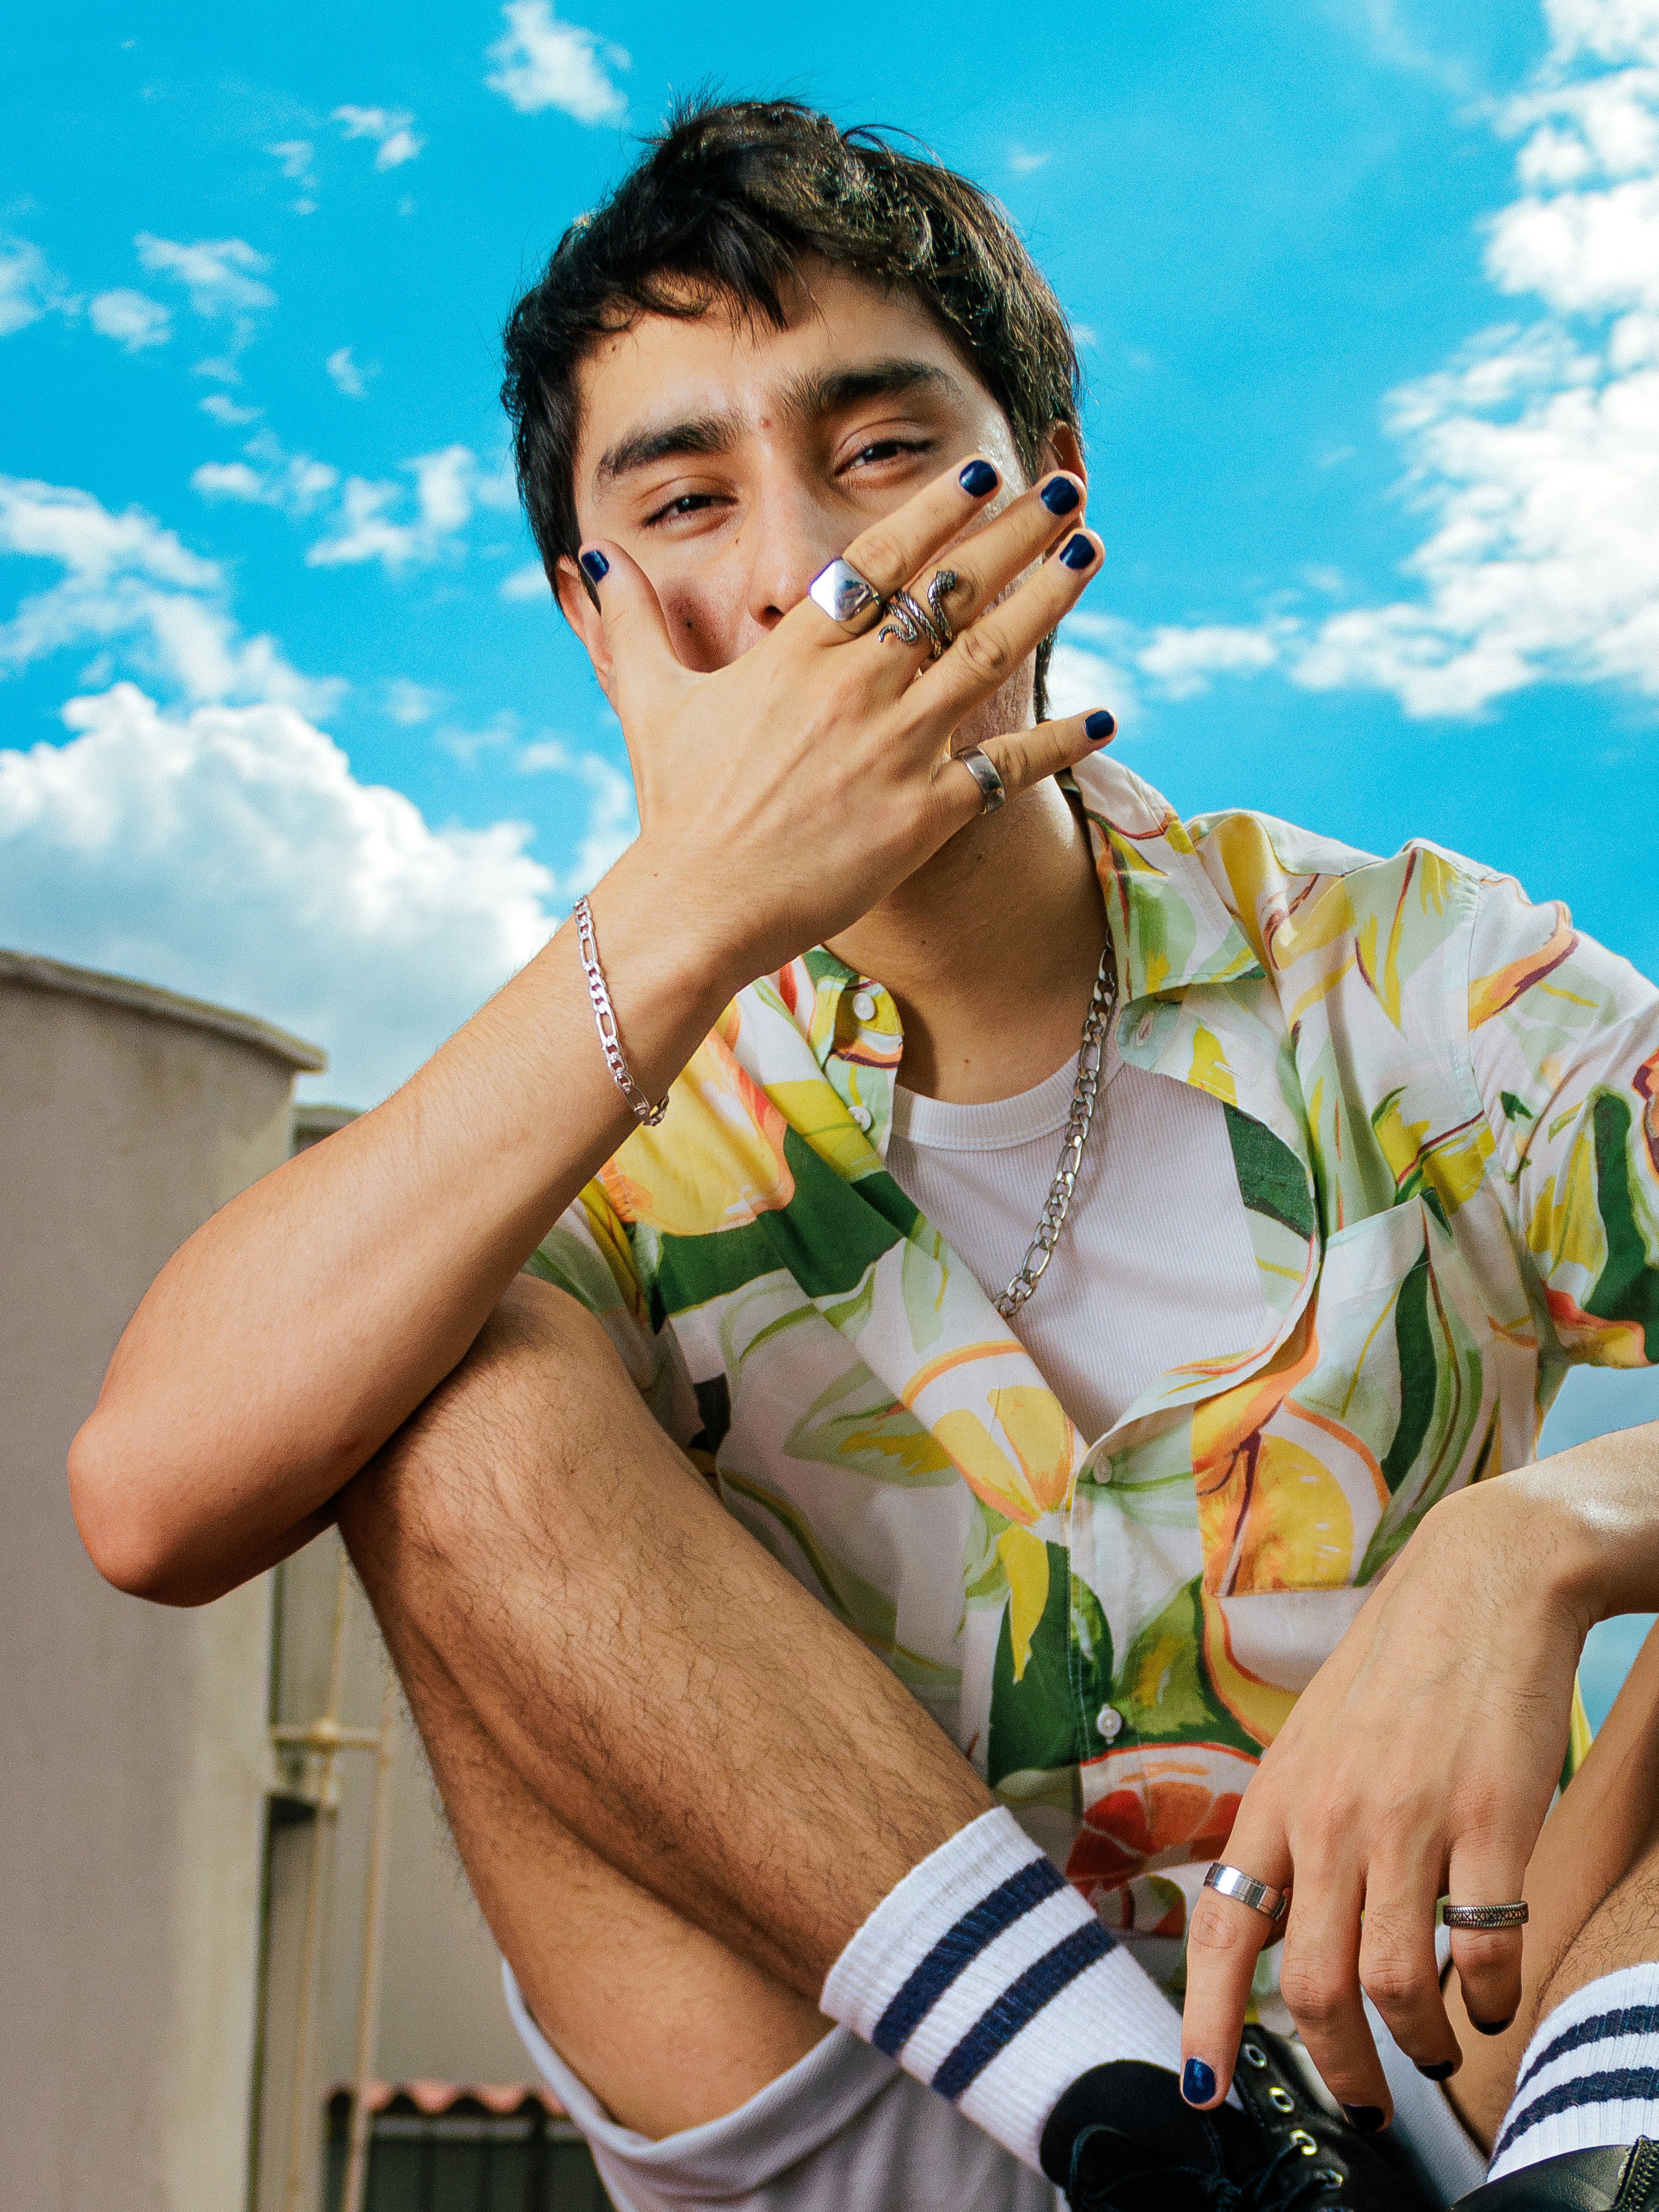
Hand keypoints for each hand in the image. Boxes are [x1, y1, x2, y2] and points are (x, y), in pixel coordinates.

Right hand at [580, 456, 1110, 987]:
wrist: (698, 907)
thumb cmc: (675, 808)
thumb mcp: (648, 702)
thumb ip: (633, 624)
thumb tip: (590, 561)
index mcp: (798, 655)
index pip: (881, 562)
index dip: (938, 513)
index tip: (982, 475)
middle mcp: (855, 690)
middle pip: (951, 593)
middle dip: (1014, 535)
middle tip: (1066, 490)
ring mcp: (894, 751)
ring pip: (987, 659)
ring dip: (1046, 602)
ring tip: (1091, 553)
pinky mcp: (922, 816)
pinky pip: (1005, 769)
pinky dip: (1057, 742)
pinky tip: (1105, 714)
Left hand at [1179, 1480, 1587, 2123]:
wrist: (1481, 1583)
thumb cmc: (1397, 1670)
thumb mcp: (1314, 1744)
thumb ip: (1293, 1831)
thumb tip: (1273, 1930)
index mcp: (1278, 1799)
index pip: (1223, 1932)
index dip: (1205, 2022)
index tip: (1204, 2094)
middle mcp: (1331, 1817)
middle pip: (1312, 1988)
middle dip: (1339, 2070)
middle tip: (1366, 2105)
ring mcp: (1410, 1820)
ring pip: (1392, 1984)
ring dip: (1419, 2042)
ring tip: (1436, 2046)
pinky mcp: (1490, 1819)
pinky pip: (1480, 1949)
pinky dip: (1487, 1998)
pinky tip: (1490, 1998)